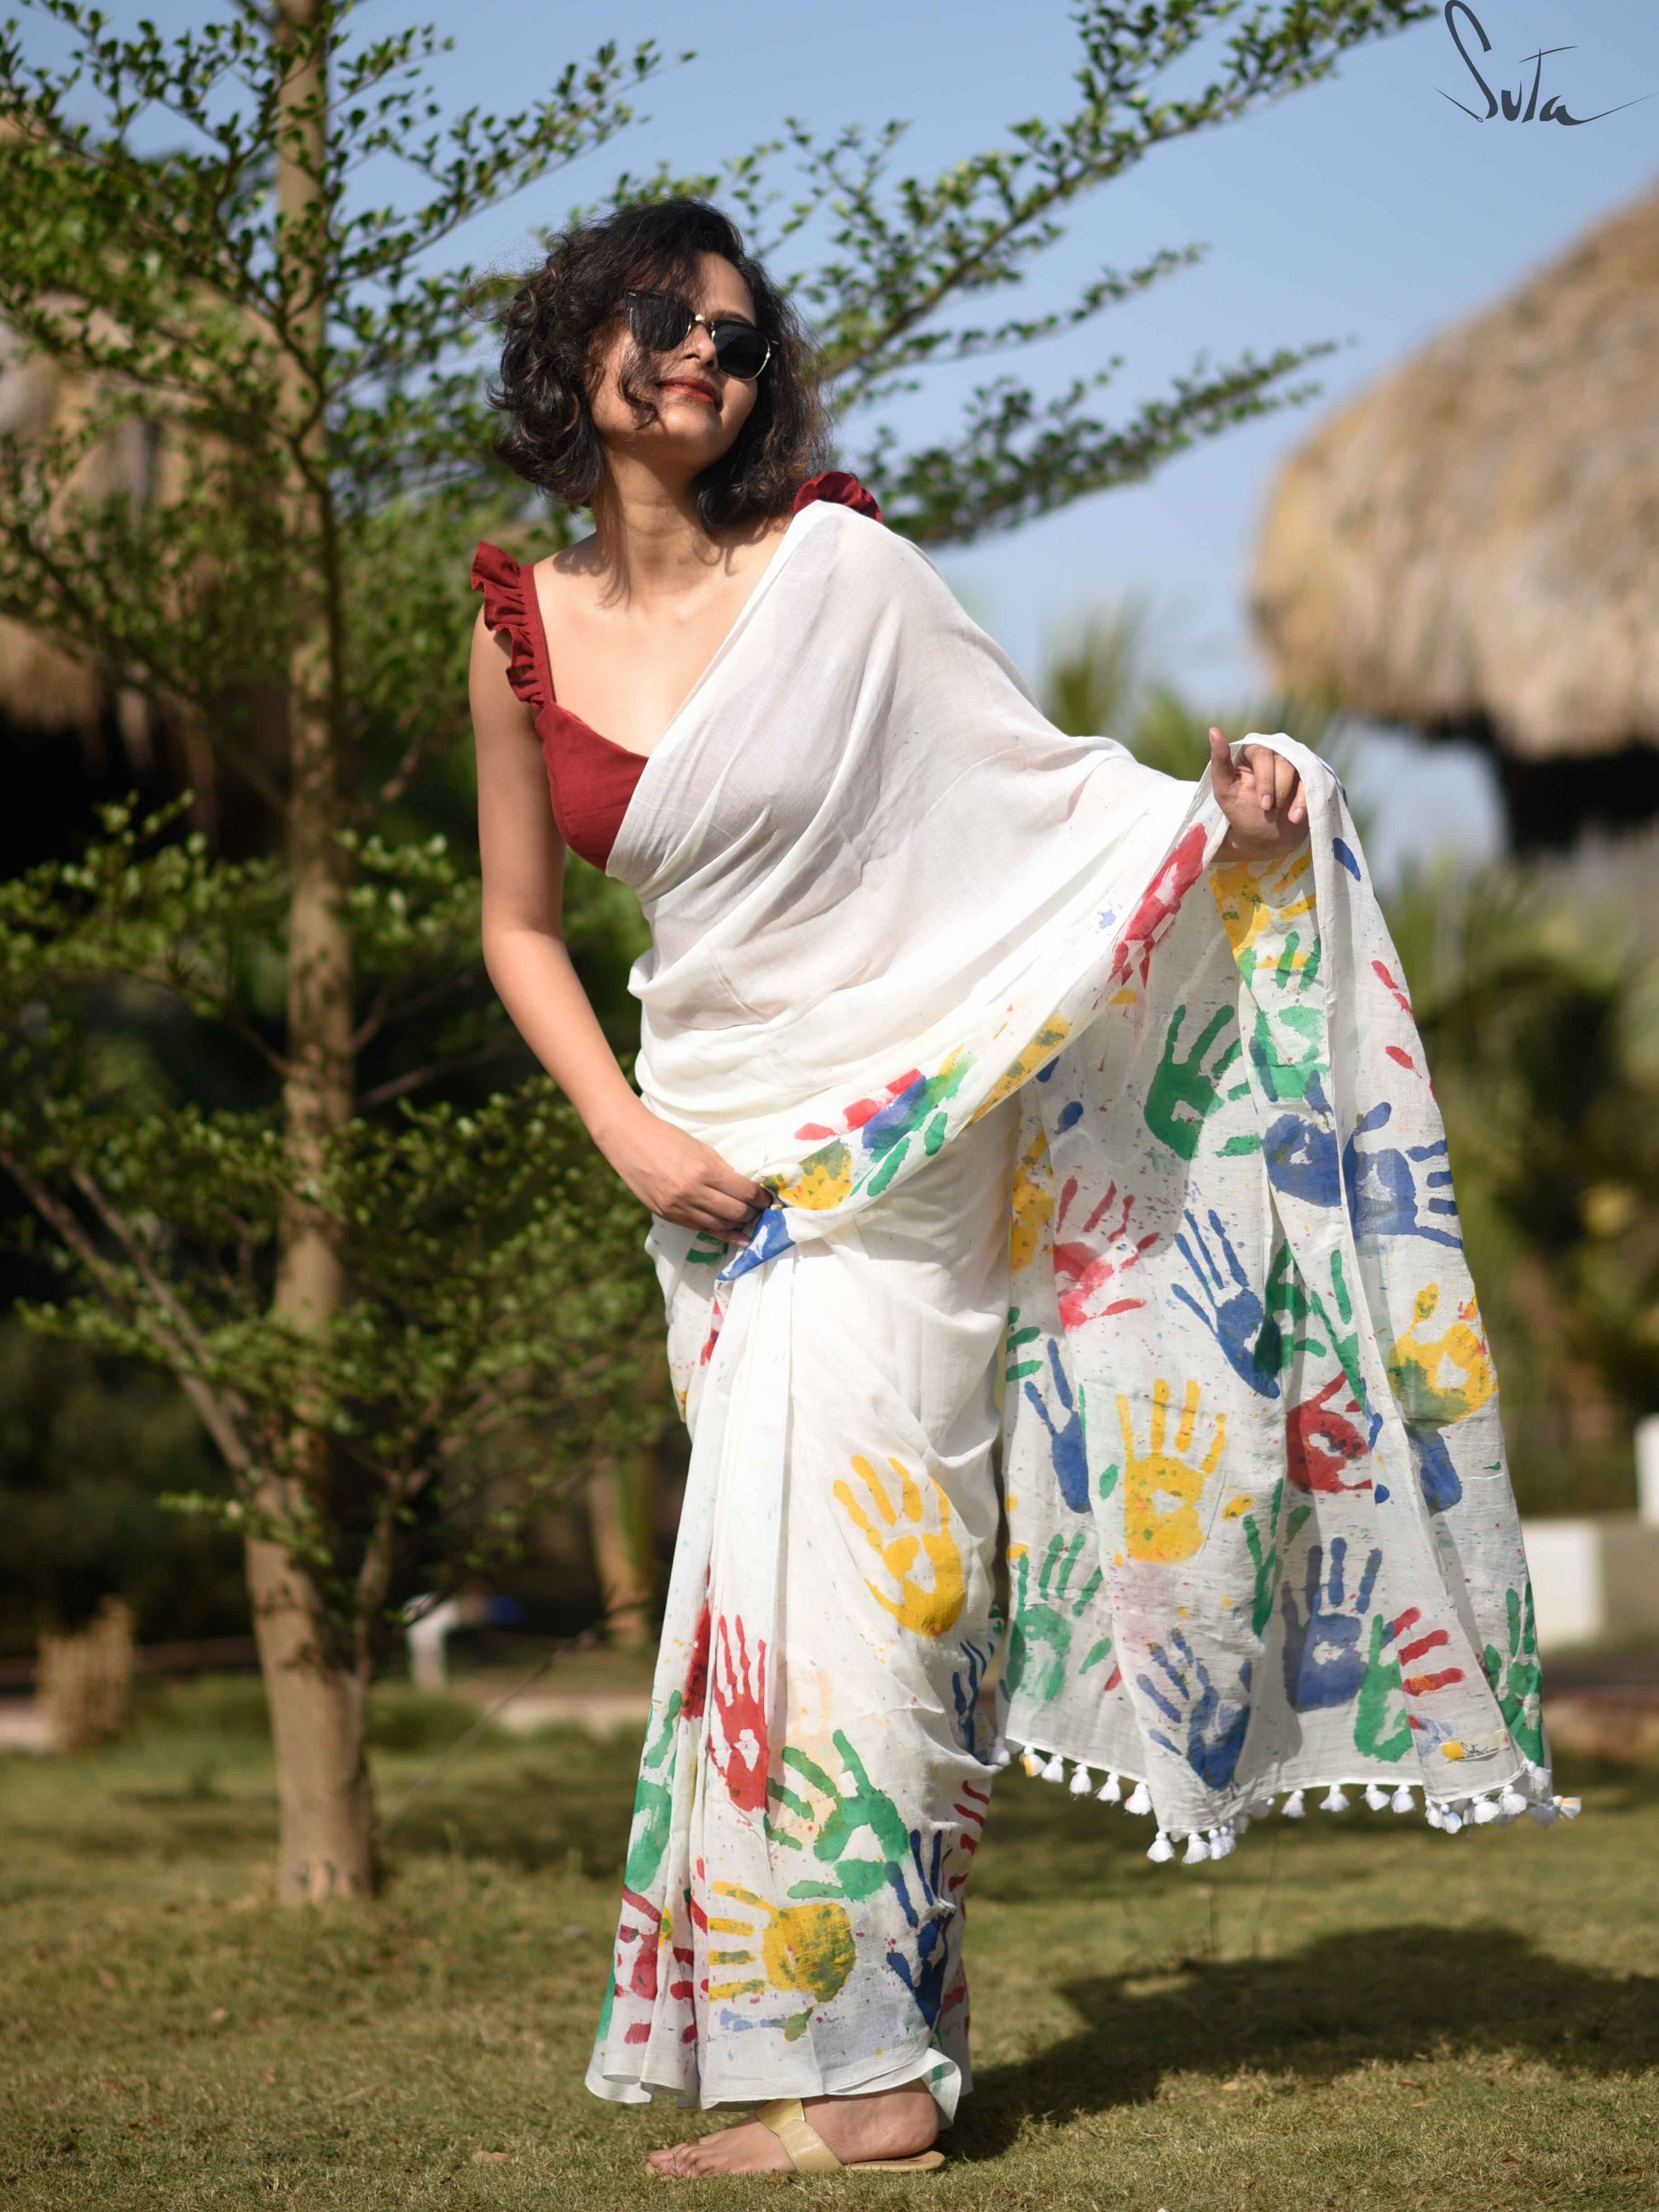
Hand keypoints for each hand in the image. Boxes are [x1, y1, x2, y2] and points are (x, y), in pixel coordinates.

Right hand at [600, 1099, 767, 1241]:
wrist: (629, 1141)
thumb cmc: (668, 1138)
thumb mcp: (701, 1148)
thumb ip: (722, 1170)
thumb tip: (743, 1189)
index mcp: (704, 1171)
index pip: (744, 1192)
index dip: (760, 1198)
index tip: (767, 1198)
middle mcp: (693, 1193)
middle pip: (736, 1213)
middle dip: (752, 1213)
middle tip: (760, 1210)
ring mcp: (679, 1207)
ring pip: (720, 1225)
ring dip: (738, 1225)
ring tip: (748, 1221)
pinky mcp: (668, 1215)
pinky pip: (701, 1229)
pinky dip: (721, 1232)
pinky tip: (735, 1236)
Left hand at [1209, 728, 1307, 862]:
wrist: (1266, 837)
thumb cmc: (1242, 812)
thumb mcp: (1225, 791)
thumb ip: (1219, 762)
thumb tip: (1213, 730)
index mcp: (1252, 751)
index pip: (1261, 754)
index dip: (1265, 780)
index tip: (1263, 804)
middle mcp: (1274, 751)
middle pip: (1283, 760)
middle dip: (1277, 789)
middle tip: (1270, 810)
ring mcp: (1294, 763)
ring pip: (1299, 768)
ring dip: (1292, 796)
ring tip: (1286, 817)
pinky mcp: (1309, 776)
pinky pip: (1312, 780)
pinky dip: (1305, 800)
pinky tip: (1297, 817)